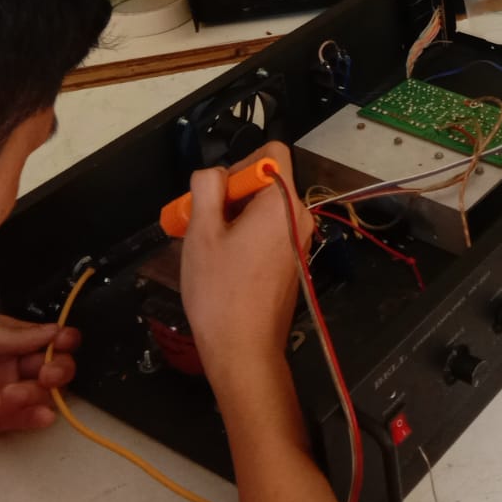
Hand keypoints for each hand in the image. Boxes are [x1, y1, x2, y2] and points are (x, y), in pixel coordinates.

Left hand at [0, 313, 79, 486]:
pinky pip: (27, 416)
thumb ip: (8, 336)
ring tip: (21, 394)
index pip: (36, 333)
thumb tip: (53, 330)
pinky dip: (38, 414)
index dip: (56, 335)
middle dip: (58, 363)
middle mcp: (0, 364)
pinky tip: (38, 414)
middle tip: (50, 372)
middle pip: (47, 360)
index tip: (67, 340)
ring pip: (42, 388)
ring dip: (44, 389)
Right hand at [179, 142, 308, 387]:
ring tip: (208, 245)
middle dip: (231, 194)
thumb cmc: (220, 291)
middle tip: (202, 221)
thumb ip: (207, 189)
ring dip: (234, 217)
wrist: (244, 349)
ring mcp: (299, 240)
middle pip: (267, 181)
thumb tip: (214, 172)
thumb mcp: (201, 232)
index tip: (218, 191)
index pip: (273, 153)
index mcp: (283, 203)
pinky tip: (223, 261)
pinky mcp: (292, 260)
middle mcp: (299, 216)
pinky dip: (246, 235)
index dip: (241, 162)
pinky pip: (269, 231)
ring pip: (265, 208)